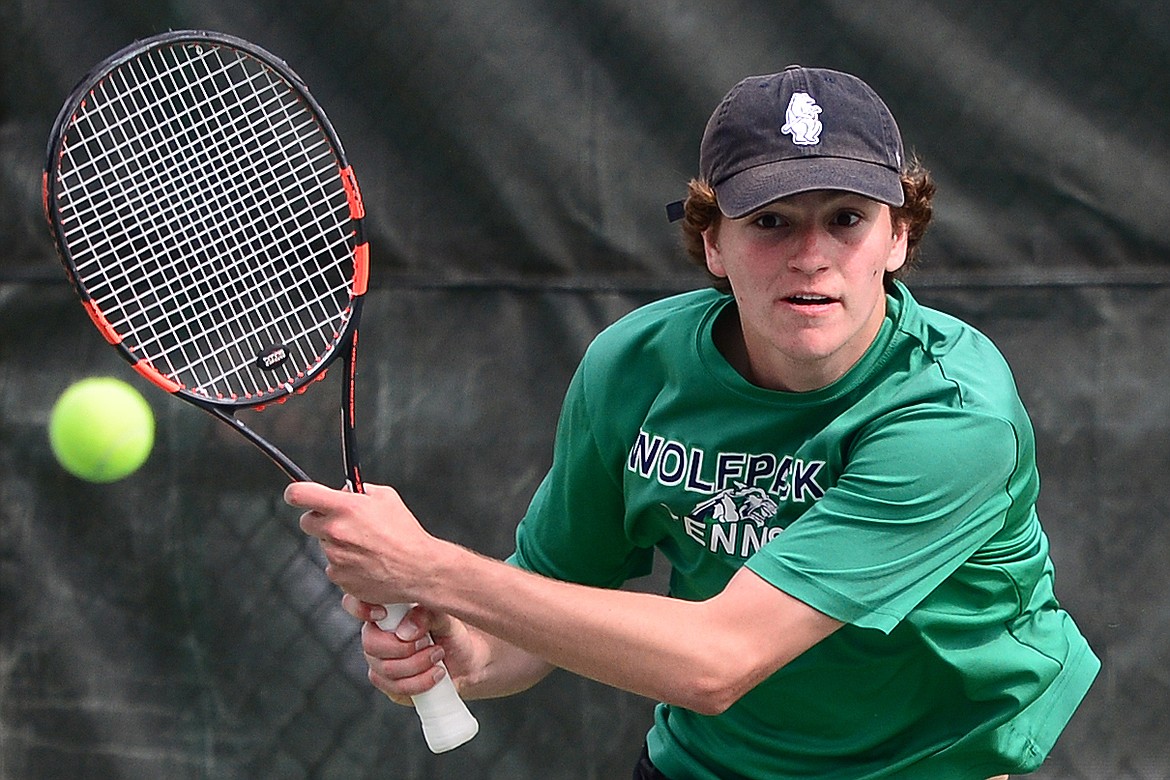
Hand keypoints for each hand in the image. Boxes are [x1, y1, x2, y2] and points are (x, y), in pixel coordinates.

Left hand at [286, 481, 435, 605]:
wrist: (418, 568)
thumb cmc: (405, 533)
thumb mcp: (387, 497)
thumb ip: (360, 491)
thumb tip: (343, 492)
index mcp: (346, 508)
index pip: (300, 494)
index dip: (294, 492)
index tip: (296, 495)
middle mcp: (336, 532)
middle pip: (307, 521)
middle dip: (321, 519)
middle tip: (343, 522)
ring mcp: (336, 557)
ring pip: (324, 545)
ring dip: (337, 543)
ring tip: (366, 545)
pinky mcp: (340, 578)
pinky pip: (334, 567)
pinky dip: (346, 564)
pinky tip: (367, 561)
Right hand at [342, 595, 476, 703]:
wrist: (466, 661)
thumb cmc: (450, 633)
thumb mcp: (445, 617)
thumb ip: (426, 614)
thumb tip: (406, 630)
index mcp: (386, 613)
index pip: (355, 603)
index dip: (360, 608)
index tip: (382, 614)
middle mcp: (377, 636)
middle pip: (370, 644)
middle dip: (403, 647)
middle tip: (427, 642)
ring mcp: (380, 662)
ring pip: (385, 669)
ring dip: (417, 664)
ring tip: (438, 655)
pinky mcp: (390, 685)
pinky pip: (395, 688)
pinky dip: (420, 682)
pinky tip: (436, 673)